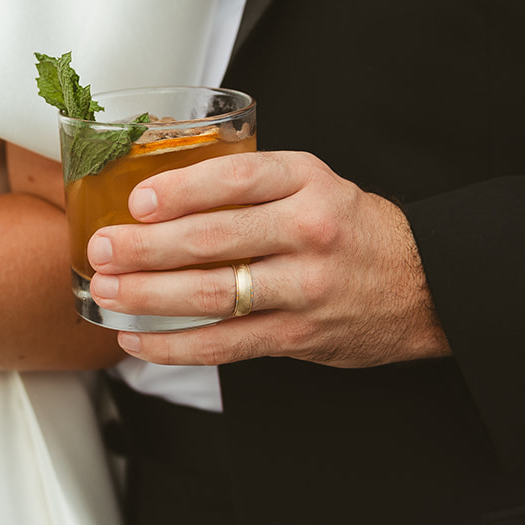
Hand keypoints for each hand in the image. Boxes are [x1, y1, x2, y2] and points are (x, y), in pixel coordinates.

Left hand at [86, 151, 450, 367]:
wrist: (424, 284)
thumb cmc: (350, 229)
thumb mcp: (311, 184)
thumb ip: (250, 184)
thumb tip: (159, 189)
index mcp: (306, 182)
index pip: (235, 179)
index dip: (180, 190)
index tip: (137, 200)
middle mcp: (308, 230)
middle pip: (214, 238)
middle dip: (146, 246)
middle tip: (101, 248)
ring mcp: (305, 287)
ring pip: (215, 294)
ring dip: (150, 295)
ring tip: (107, 291)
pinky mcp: (300, 335)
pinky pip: (227, 343)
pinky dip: (177, 345)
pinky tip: (139, 339)